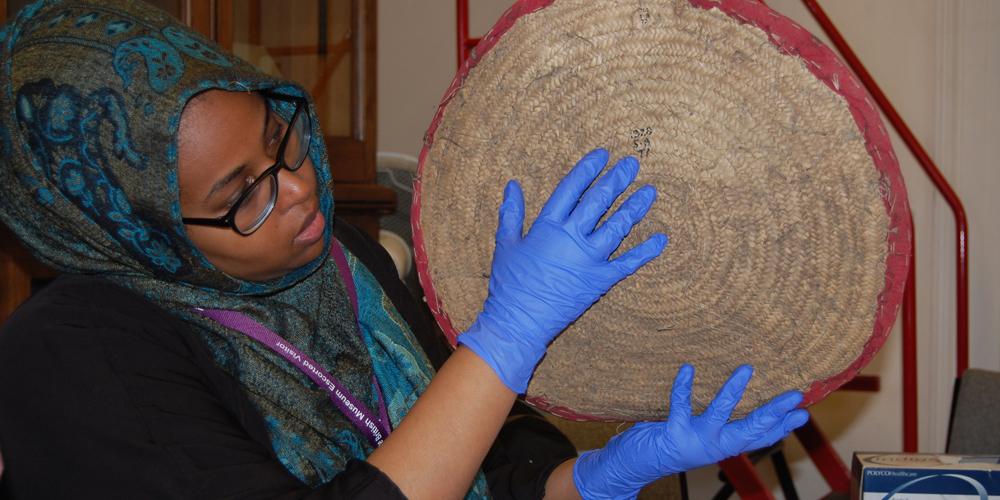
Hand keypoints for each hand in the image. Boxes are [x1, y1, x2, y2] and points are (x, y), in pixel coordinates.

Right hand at [458, 148, 667, 392]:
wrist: (519, 322)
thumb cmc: (510, 284)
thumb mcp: (506, 244)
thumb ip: (511, 213)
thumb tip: (513, 184)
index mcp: (548, 226)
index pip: (571, 188)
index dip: (588, 169)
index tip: (603, 155)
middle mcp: (572, 238)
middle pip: (599, 201)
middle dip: (617, 180)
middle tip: (632, 164)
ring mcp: (589, 259)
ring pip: (618, 226)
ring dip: (635, 208)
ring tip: (649, 192)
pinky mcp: (600, 281)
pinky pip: (628, 263)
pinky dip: (645, 252)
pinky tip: (660, 239)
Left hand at [573, 365, 809, 499]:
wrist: (638, 464)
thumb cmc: (672, 443)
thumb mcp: (704, 438)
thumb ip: (723, 426)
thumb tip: (743, 405)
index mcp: (724, 445)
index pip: (760, 437)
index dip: (782, 426)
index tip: (804, 412)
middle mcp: (715, 445)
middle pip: (750, 428)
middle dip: (774, 412)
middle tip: (796, 395)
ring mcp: (695, 439)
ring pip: (720, 414)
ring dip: (732, 391)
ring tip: (746, 369)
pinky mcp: (673, 432)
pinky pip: (680, 406)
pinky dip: (683, 387)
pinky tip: (688, 369)